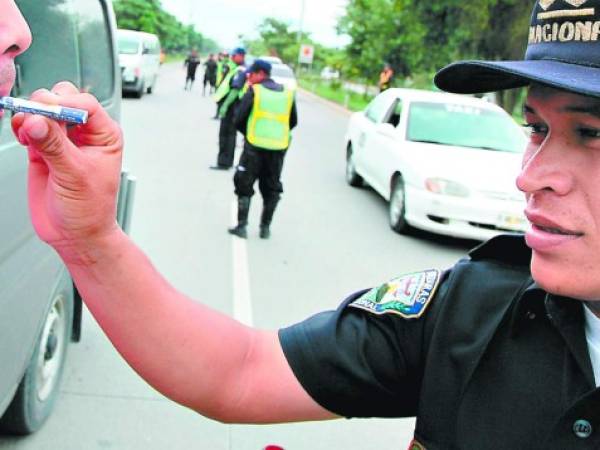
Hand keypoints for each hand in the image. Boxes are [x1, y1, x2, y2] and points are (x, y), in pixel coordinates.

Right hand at [12, 82, 123, 263]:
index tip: (46, 113)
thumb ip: (54, 147)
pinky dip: (21, 125)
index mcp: (105, 135)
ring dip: (30, 114)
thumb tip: (35, 121)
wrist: (75, 234)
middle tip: (34, 122)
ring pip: (43, 109)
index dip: (64, 103)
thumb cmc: (90, 210)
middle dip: (45, 105)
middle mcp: (85, 133)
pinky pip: (29, 125)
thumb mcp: (75, 176)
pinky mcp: (43, 148)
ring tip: (27, 134)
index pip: (85, 104)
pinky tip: (23, 137)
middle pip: (62, 99)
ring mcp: (63, 139)